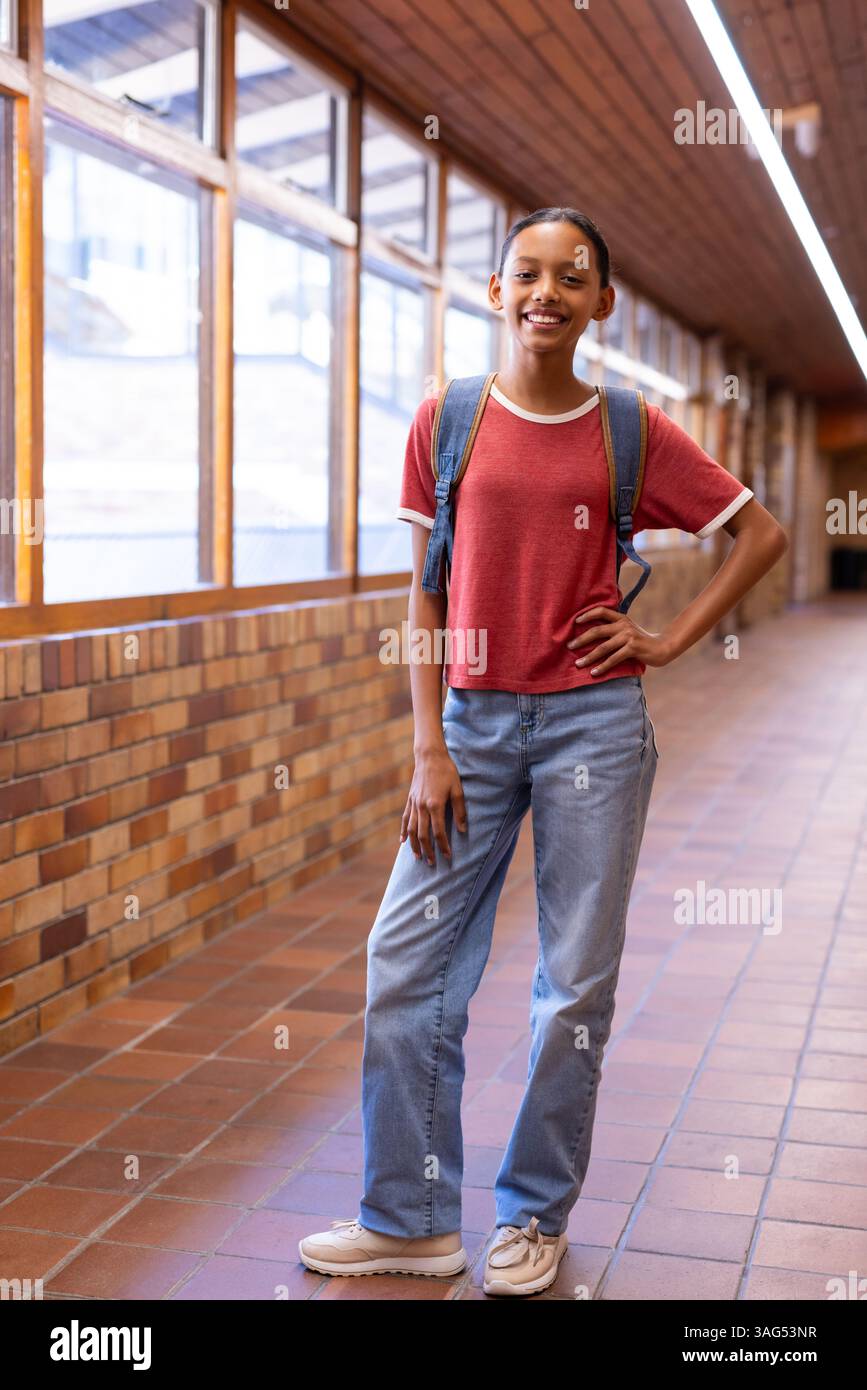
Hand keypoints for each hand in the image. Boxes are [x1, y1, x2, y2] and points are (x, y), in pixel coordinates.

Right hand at [400, 748, 466, 866]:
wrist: (429, 756)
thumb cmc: (446, 771)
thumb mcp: (458, 789)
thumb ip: (460, 811)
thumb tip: (463, 830)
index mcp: (435, 805)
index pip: (439, 832)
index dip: (443, 846)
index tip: (448, 856)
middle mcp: (422, 807)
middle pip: (423, 835)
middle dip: (428, 851)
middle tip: (432, 863)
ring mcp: (414, 804)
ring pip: (411, 829)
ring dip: (414, 845)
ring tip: (417, 857)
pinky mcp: (410, 800)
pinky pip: (405, 819)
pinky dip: (403, 831)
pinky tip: (403, 841)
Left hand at [566, 606, 674, 675]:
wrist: (662, 647)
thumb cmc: (642, 641)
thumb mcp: (628, 630)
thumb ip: (614, 629)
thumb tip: (592, 635)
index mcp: (621, 618)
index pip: (602, 611)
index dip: (588, 614)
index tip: (575, 621)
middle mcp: (624, 625)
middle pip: (597, 630)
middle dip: (581, 639)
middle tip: (569, 646)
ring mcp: (628, 636)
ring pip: (603, 647)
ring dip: (588, 657)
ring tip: (578, 664)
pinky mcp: (633, 648)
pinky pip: (613, 659)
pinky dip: (602, 667)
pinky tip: (594, 673)